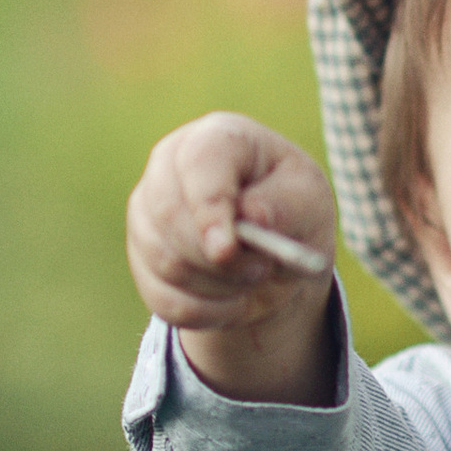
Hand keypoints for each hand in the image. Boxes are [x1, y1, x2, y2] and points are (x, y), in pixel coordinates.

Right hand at [126, 114, 339, 401]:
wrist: (276, 254)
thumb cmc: (292, 211)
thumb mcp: (308, 202)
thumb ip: (285, 206)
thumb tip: (251, 216)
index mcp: (217, 139)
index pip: (199, 163)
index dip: (209, 208)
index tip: (226, 251)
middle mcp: (169, 166)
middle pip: (169, 214)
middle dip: (219, 258)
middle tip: (261, 269)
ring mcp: (147, 211)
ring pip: (165, 262)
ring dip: (219, 286)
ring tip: (254, 277)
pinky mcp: (142, 256)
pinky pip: (162, 298)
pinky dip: (205, 312)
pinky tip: (232, 300)